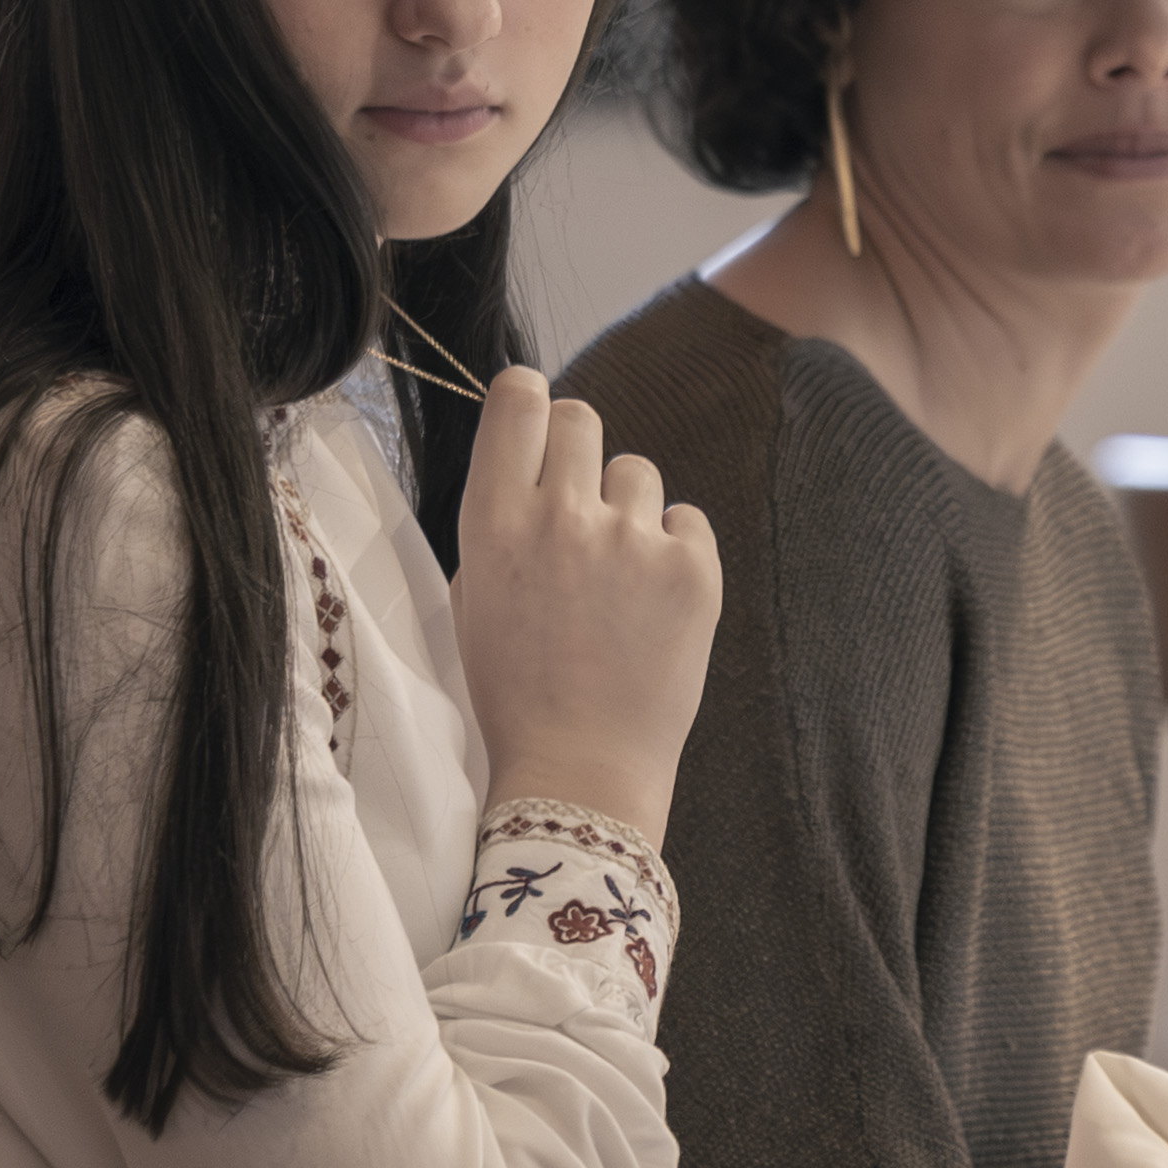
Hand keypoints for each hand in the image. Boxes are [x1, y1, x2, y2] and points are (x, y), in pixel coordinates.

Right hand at [450, 364, 720, 833]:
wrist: (580, 769)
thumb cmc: (517, 691)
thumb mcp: (474, 598)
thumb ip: (501, 522)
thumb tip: (530, 465)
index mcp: (493, 522)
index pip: (518, 399)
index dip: (529, 402)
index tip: (536, 424)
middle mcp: (561, 517)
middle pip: (580, 418)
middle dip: (578, 453)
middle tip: (578, 510)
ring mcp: (632, 540)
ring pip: (636, 472)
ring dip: (627, 510)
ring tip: (615, 583)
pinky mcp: (694, 568)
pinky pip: (687, 520)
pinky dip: (674, 552)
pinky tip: (653, 605)